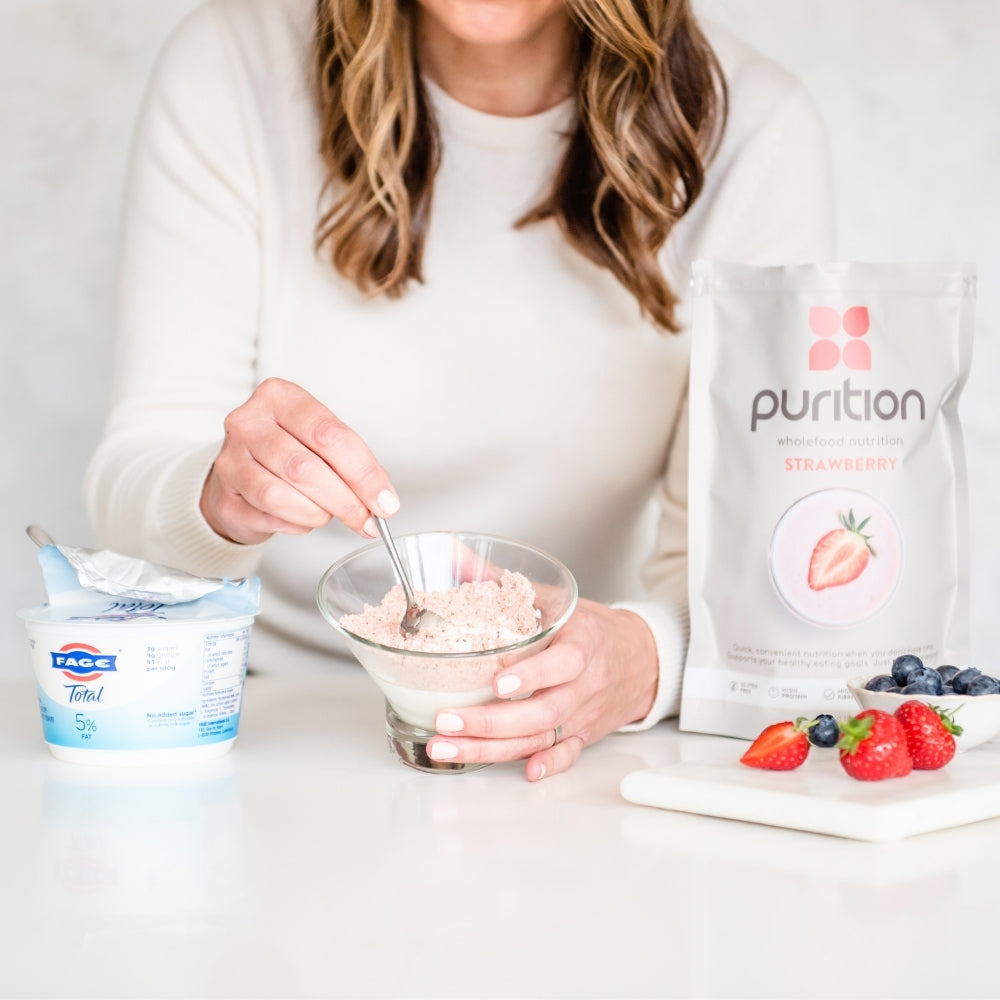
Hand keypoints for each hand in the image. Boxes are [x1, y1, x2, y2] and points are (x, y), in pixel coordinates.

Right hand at [200, 377, 397, 543]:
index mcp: (280, 397)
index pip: (330, 435)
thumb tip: (382, 499)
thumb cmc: (288, 452)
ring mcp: (230, 459)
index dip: (364, 473)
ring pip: (281, 496)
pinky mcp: (224, 496)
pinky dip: (296, 524)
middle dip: (345, 501)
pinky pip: (268, 517)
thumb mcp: (321, 443)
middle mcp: (249, 422)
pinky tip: (302, 518)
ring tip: (327, 514)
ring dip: (317, 513)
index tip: (385, 501)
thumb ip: (352, 465)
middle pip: (305, 468)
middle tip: (365, 519)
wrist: (240, 476)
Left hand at [425, 599, 658, 779]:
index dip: (531, 675)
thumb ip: (500, 579)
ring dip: (493, 748)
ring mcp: (583, 714)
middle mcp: (584, 684)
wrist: (640, 658)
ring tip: (448, 747)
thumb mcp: (552, 598)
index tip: (498, 683)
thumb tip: (453, 553)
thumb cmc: (591, 628)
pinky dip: (548, 765)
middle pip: (542, 711)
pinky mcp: (583, 735)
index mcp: (580, 645)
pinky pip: (567, 754)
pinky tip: (524, 773)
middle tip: (447, 720)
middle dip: (491, 722)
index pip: (560, 663)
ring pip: (541, 737)